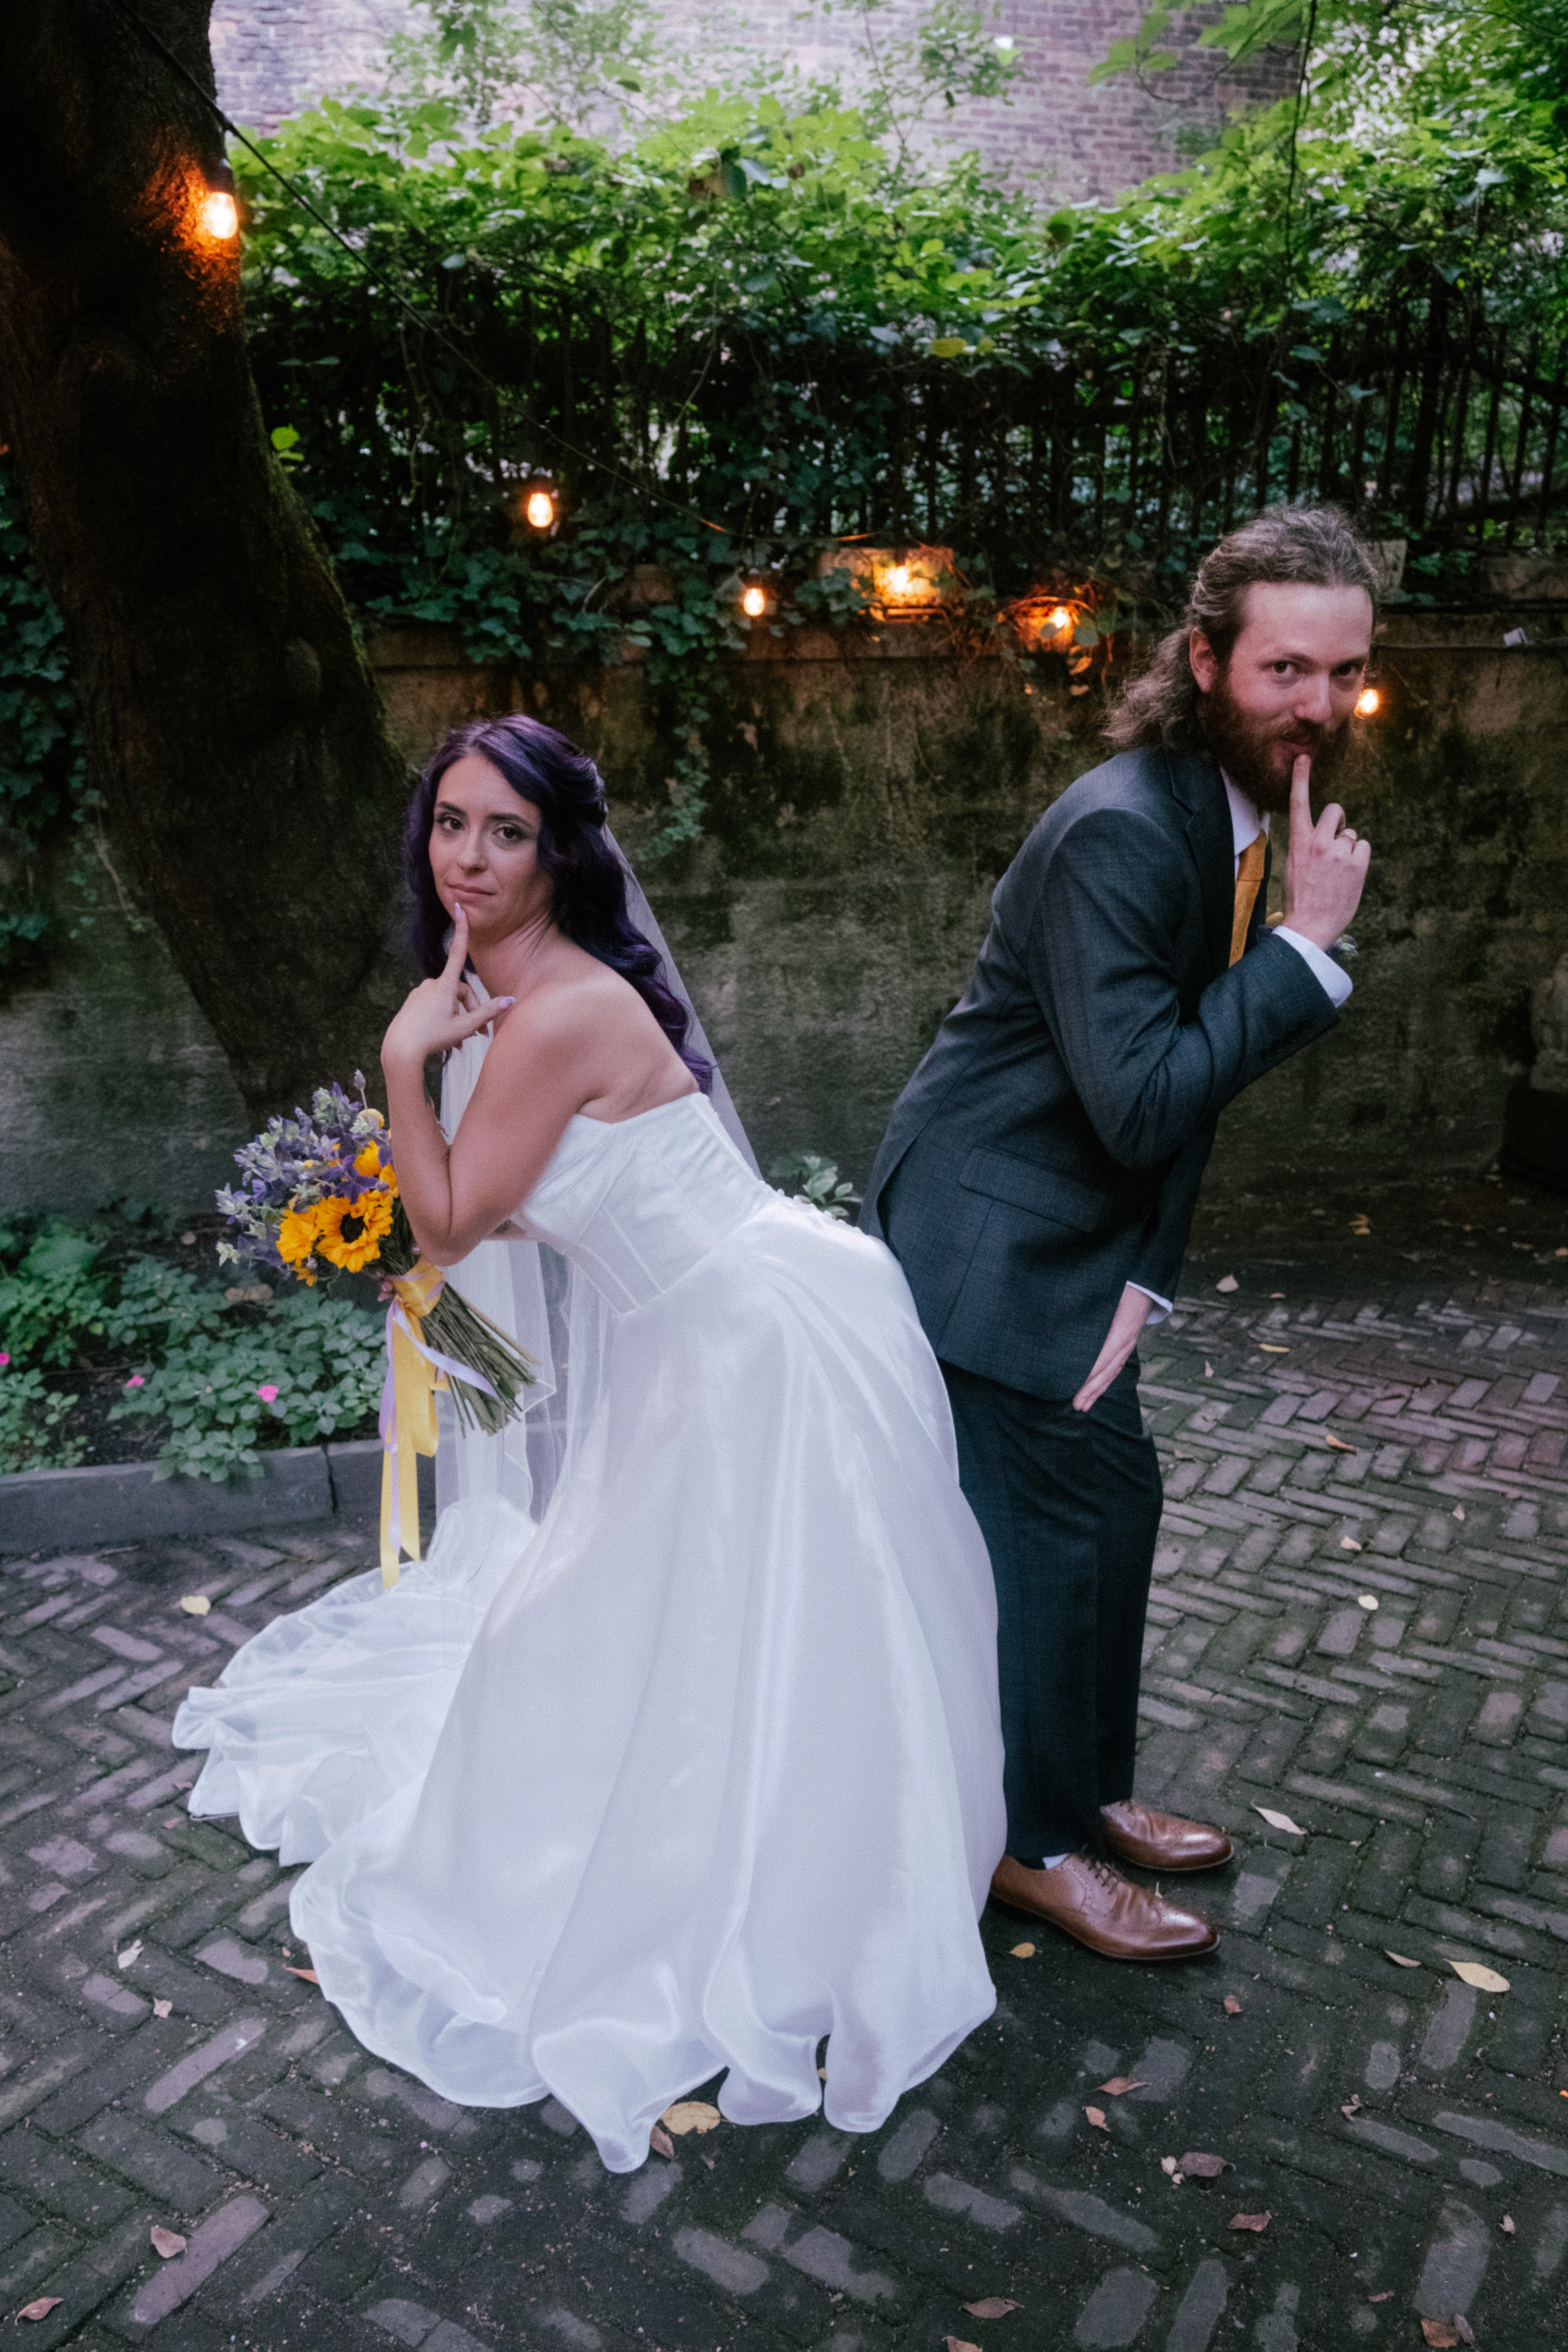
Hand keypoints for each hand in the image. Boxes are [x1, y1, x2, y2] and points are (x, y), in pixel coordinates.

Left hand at [380, 908, 511, 1075]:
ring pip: (448, 1002)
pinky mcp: (413, 1003)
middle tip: (478, 1036)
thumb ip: (487, 1012)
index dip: (462, 931)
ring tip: (460, 1042)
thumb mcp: (464, 1027)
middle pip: (460, 992)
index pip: (458, 952)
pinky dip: (444, 1019)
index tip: (459, 908)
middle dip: (471, 1011)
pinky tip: (447, 1039)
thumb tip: (511, 1000)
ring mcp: (420, 993)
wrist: (400, 1049)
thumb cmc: (432, 1038)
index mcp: (444, 986)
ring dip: (458, 1019)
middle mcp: (431, 984)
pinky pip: (435, 1007)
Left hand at [1072, 1282, 1151, 1412]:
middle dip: (1091, 1390)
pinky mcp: (1128, 1340)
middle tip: (1076, 1405)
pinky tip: (1096, 1389)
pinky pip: (1116, 1364)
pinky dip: (1105, 1379)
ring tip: (1083, 1405)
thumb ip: (1085, 1309)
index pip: (1102, 1359)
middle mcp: (1127, 1339)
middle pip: (1108, 1370)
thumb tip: (1062, 1321)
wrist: (1143, 1278)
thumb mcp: (1103, 1294)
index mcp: (1121, 1329)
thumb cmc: (1119, 1282)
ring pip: (1112, 1370)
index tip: (1075, 1391)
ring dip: (1098, 1389)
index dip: (1089, 1378)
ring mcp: (1129, 1341)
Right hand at [1280, 753, 1369, 951]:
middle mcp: (1318, 842)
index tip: (1303, 758)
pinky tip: (1349, 875)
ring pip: (1351, 834)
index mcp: (1298, 843)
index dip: (1300, 779)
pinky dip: (1359, 858)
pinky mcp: (1356, 864)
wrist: (1309, 927)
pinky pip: (1363, 847)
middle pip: (1335, 812)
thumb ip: (1307, 846)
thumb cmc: (1300, 899)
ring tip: (1338, 871)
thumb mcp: (1293, 867)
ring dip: (1347, 848)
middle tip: (1334, 841)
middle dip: (1338, 822)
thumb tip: (1328, 836)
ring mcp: (1338, 852)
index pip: (1298, 804)